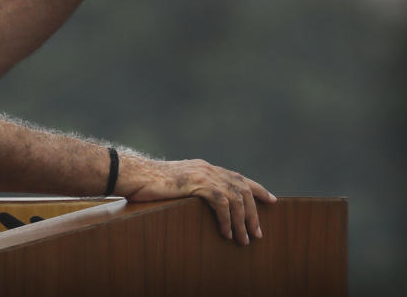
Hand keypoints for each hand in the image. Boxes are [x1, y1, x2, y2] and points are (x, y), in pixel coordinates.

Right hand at [116, 154, 276, 245]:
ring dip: (242, 221)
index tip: (271, 200)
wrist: (134, 174)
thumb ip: (190, 187)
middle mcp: (208, 168)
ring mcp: (203, 174)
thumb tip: (200, 201)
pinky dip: (227, 220)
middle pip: (242, 188)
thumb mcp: (175, 183)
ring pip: (235, 197)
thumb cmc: (149, 182)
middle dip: (253, 212)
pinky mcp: (197, 183)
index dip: (256, 188)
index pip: (237, 177)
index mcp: (204, 167)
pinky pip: (221, 202)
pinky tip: (226, 233)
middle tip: (257, 233)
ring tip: (243, 239)